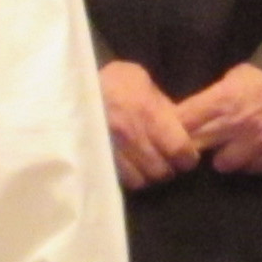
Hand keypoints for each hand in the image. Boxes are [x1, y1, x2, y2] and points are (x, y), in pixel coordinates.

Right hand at [100, 59, 198, 187]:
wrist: (73, 86)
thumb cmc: (113, 81)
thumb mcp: (142, 81)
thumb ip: (163, 106)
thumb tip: (180, 127)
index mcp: (149, 114)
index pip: (180, 150)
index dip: (187, 157)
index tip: (186, 155)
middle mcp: (132, 136)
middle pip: (162, 171)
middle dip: (168, 167)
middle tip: (166, 159)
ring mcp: (114, 151)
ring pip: (142, 180)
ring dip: (148, 174)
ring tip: (147, 163)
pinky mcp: (99, 161)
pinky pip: (122, 180)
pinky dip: (130, 176)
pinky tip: (130, 165)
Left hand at [173, 63, 261, 175]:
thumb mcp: (232, 79)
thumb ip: (209, 100)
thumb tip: (183, 118)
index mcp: (223, 100)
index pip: (183, 122)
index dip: (171, 129)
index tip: (166, 133)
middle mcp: (236, 125)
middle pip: (197, 146)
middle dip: (190, 146)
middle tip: (192, 144)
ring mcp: (256, 144)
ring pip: (222, 165)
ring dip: (221, 158)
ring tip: (227, 147)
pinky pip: (250, 169)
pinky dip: (248, 162)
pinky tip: (250, 150)